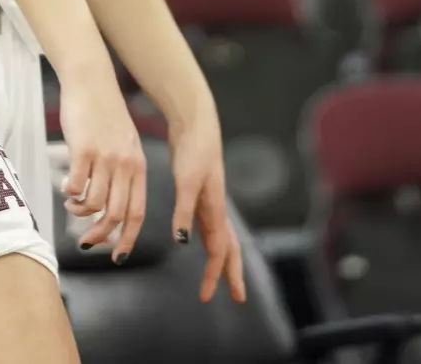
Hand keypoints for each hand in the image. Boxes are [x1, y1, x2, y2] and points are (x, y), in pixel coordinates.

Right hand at [56, 71, 147, 262]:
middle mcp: (125, 164)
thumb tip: (110, 209)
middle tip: (85, 241)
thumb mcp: (125, 145)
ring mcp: (105, 157)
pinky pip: (76, 185)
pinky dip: (69, 192)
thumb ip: (122, 173)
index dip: (127, 238)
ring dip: (79, 211)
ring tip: (72, 203)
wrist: (92, 82)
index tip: (117, 256)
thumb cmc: (106, 115)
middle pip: (115, 214)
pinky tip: (66, 184)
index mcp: (138, 166)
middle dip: (99, 235)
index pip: (137, 212)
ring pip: (94, 203)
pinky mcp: (83, 149)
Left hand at [168, 113, 246, 303]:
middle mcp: (216, 207)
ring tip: (222, 278)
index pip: (220, 250)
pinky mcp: (200, 192)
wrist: (195, 122)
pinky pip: (210, 225)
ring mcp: (210, 200)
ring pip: (222, 237)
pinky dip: (210, 240)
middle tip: (237, 298)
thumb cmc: (192, 149)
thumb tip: (184, 242)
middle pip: (230, 248)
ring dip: (223, 260)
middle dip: (232, 274)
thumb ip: (184, 211)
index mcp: (215, 208)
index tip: (206, 296)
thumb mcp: (186, 180)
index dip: (215, 275)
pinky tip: (202, 243)